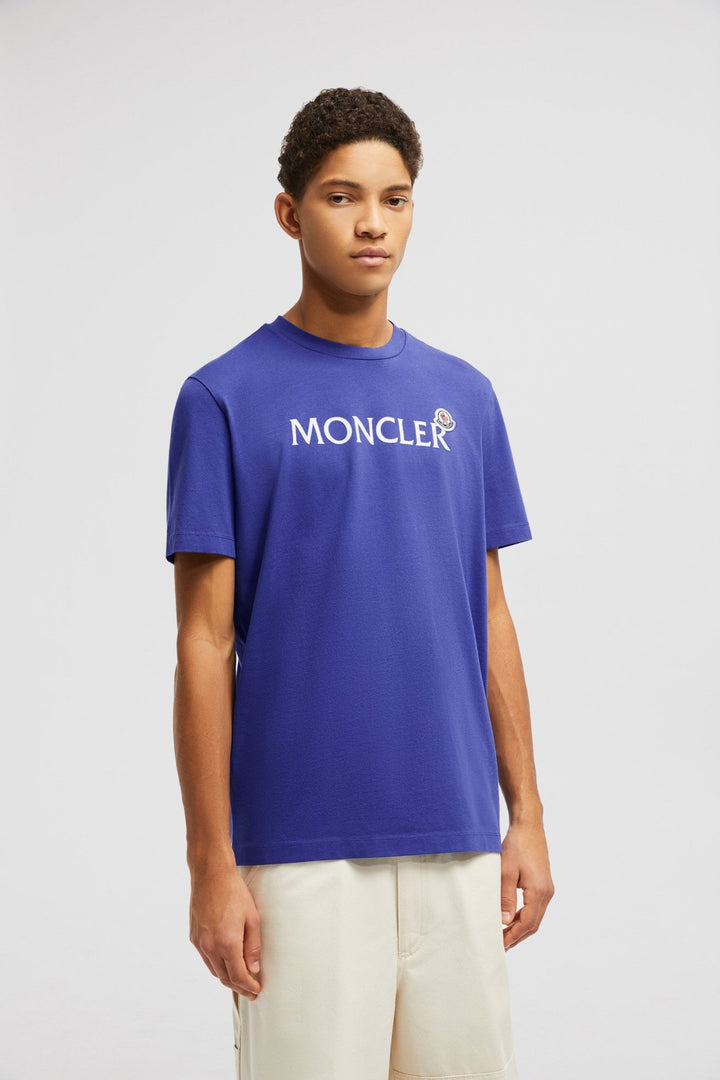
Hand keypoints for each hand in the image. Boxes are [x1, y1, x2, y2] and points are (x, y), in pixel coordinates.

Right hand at [189, 865, 262, 999]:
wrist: (211, 875)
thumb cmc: (235, 893)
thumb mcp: (252, 918)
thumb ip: (253, 946)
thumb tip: (253, 970)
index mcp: (227, 943)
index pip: (238, 976)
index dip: (248, 986)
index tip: (257, 990)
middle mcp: (210, 947)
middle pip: (225, 977)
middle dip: (239, 987)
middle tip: (251, 991)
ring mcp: (200, 943)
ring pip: (214, 970)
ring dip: (227, 978)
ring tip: (240, 981)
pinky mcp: (194, 937)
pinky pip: (206, 959)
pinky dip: (216, 966)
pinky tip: (226, 964)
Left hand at [500, 821, 553, 949]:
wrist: (528, 826)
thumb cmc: (516, 845)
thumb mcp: (506, 871)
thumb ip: (506, 897)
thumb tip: (505, 921)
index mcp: (539, 891)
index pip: (527, 923)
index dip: (513, 937)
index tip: (500, 946)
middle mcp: (547, 892)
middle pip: (533, 924)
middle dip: (517, 936)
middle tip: (500, 946)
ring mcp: (547, 888)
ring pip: (535, 917)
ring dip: (520, 928)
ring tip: (504, 936)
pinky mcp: (543, 883)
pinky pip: (535, 907)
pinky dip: (523, 917)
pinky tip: (511, 919)